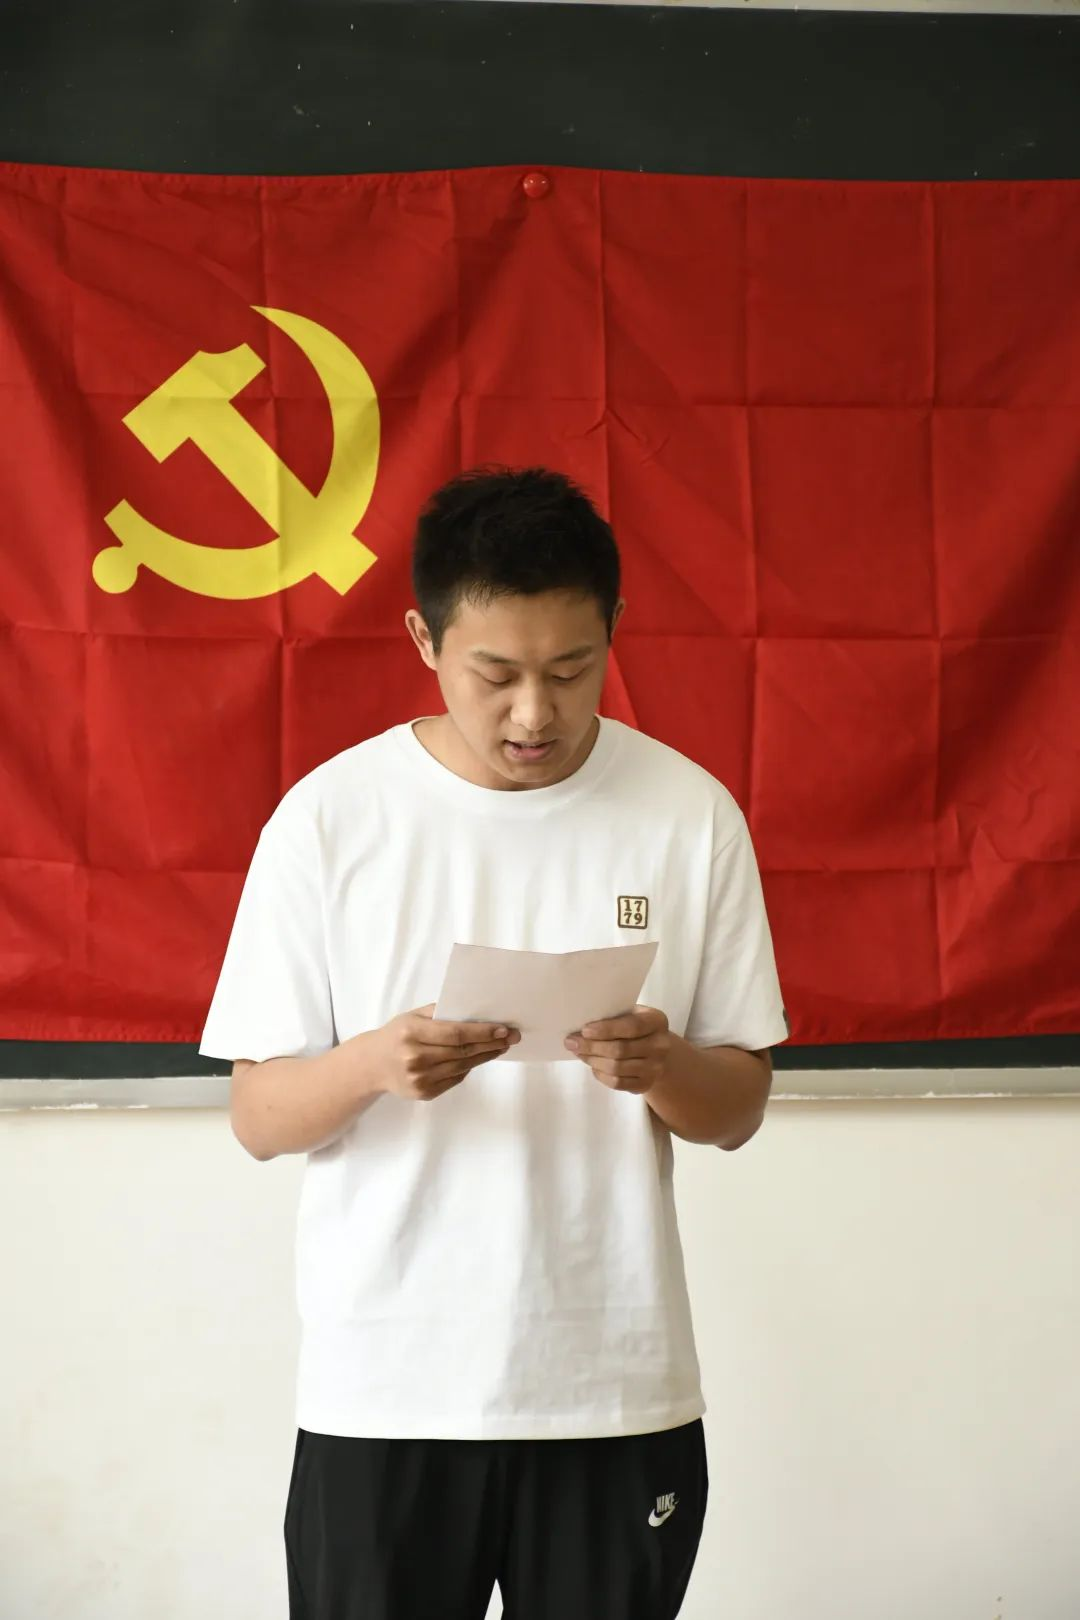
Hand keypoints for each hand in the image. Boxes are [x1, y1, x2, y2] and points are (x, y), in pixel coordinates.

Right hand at [371, 1004, 519, 1102]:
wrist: (373, 1065)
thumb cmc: (398, 1035)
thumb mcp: (413, 1016)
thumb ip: (441, 1013)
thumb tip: (476, 1012)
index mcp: (411, 1033)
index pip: (455, 1033)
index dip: (482, 1032)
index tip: (503, 1028)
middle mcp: (414, 1057)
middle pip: (462, 1051)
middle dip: (491, 1044)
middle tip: (511, 1037)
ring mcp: (419, 1078)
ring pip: (462, 1066)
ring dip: (485, 1056)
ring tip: (500, 1047)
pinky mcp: (424, 1093)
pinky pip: (455, 1079)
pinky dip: (469, 1067)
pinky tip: (480, 1058)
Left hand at [564, 1005, 670, 1094]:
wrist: (656, 1051)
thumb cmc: (636, 1027)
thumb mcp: (630, 1014)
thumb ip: (612, 1017)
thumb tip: (580, 1029)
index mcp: (657, 1021)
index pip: (632, 1027)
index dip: (606, 1029)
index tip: (584, 1030)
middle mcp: (661, 1045)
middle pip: (621, 1049)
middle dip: (592, 1046)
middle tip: (572, 1042)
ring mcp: (655, 1068)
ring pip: (616, 1068)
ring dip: (593, 1060)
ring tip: (580, 1053)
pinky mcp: (646, 1084)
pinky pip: (617, 1083)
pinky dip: (600, 1075)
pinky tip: (593, 1066)